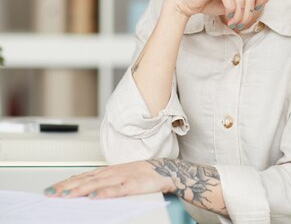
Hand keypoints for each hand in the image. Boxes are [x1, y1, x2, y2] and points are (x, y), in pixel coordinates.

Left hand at [43, 160, 173, 198]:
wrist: (162, 170)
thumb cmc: (139, 175)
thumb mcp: (116, 178)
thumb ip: (100, 183)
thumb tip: (82, 192)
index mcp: (105, 171)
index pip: (81, 177)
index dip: (65, 183)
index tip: (50, 190)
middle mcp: (110, 173)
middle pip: (85, 180)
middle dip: (66, 187)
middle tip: (51, 194)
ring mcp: (121, 177)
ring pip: (96, 184)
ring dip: (80, 189)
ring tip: (66, 195)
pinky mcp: (132, 184)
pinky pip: (116, 190)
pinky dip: (104, 192)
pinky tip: (94, 196)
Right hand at [167, 0, 270, 30]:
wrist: (188, 3)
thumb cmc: (209, 2)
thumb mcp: (232, 3)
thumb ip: (246, 0)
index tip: (255, 10)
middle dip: (248, 14)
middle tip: (241, 23)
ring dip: (239, 16)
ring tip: (234, 23)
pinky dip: (231, 11)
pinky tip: (228, 18)